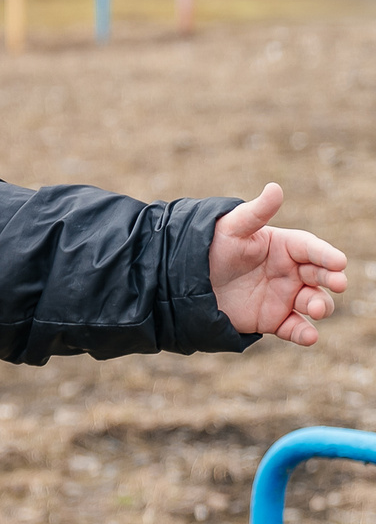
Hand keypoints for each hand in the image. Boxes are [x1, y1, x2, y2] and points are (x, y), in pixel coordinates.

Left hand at [210, 183, 348, 346]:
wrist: (183, 280)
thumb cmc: (210, 247)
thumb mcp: (232, 228)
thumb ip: (256, 212)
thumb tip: (275, 187)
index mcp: (285, 246)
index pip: (312, 248)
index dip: (326, 255)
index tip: (339, 262)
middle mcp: (290, 271)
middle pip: (320, 275)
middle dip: (331, 279)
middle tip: (338, 283)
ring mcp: (283, 296)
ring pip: (313, 302)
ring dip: (320, 305)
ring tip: (316, 308)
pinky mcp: (272, 320)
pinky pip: (294, 328)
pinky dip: (304, 334)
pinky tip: (309, 336)